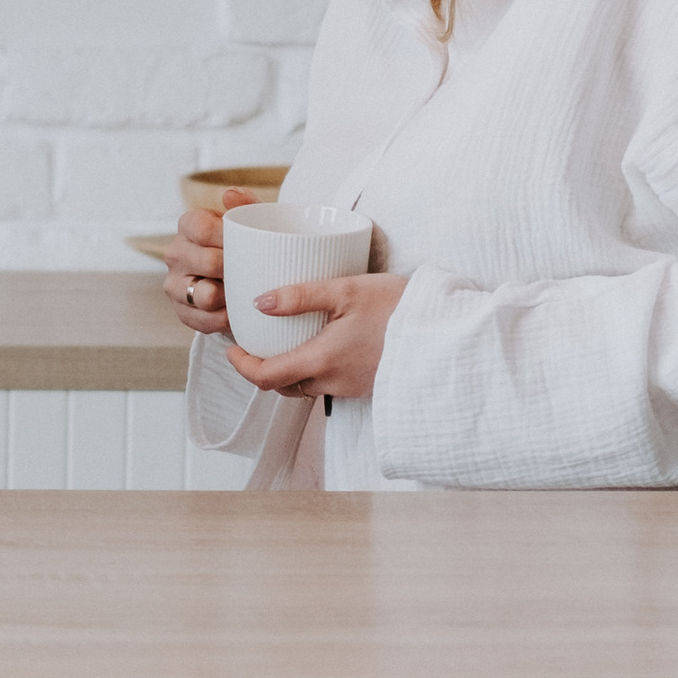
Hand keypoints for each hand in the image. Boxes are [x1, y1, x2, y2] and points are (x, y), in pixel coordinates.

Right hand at [167, 195, 249, 335]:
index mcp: (188, 225)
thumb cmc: (247, 245)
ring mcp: (175, 285)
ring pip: (205, 295)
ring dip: (231, 296)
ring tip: (248, 292)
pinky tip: (240, 311)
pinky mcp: (182, 313)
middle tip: (256, 270)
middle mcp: (175, 254)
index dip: (227, 237)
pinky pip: (207, 321)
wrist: (241, 279)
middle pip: (207, 262)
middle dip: (236, 268)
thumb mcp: (251, 221)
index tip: (250, 244)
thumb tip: (230, 195)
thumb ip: (245, 204)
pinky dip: (227, 318)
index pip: (200, 227)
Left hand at [224, 267, 408, 401]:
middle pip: (283, 387)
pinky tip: (320, 347)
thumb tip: (259, 302)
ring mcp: (350, 387)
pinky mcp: (365, 385)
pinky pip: (329, 384)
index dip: (242, 367)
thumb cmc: (399, 306)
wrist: (445, 332)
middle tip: (253, 345)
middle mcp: (332, 382)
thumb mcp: (346, 289)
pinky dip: (314, 371)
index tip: (232, 349)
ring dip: (288, 371)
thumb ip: (300, 296)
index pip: (266, 377)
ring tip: (283, 343)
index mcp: (321, 360)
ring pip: (306, 387)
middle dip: (262, 369)